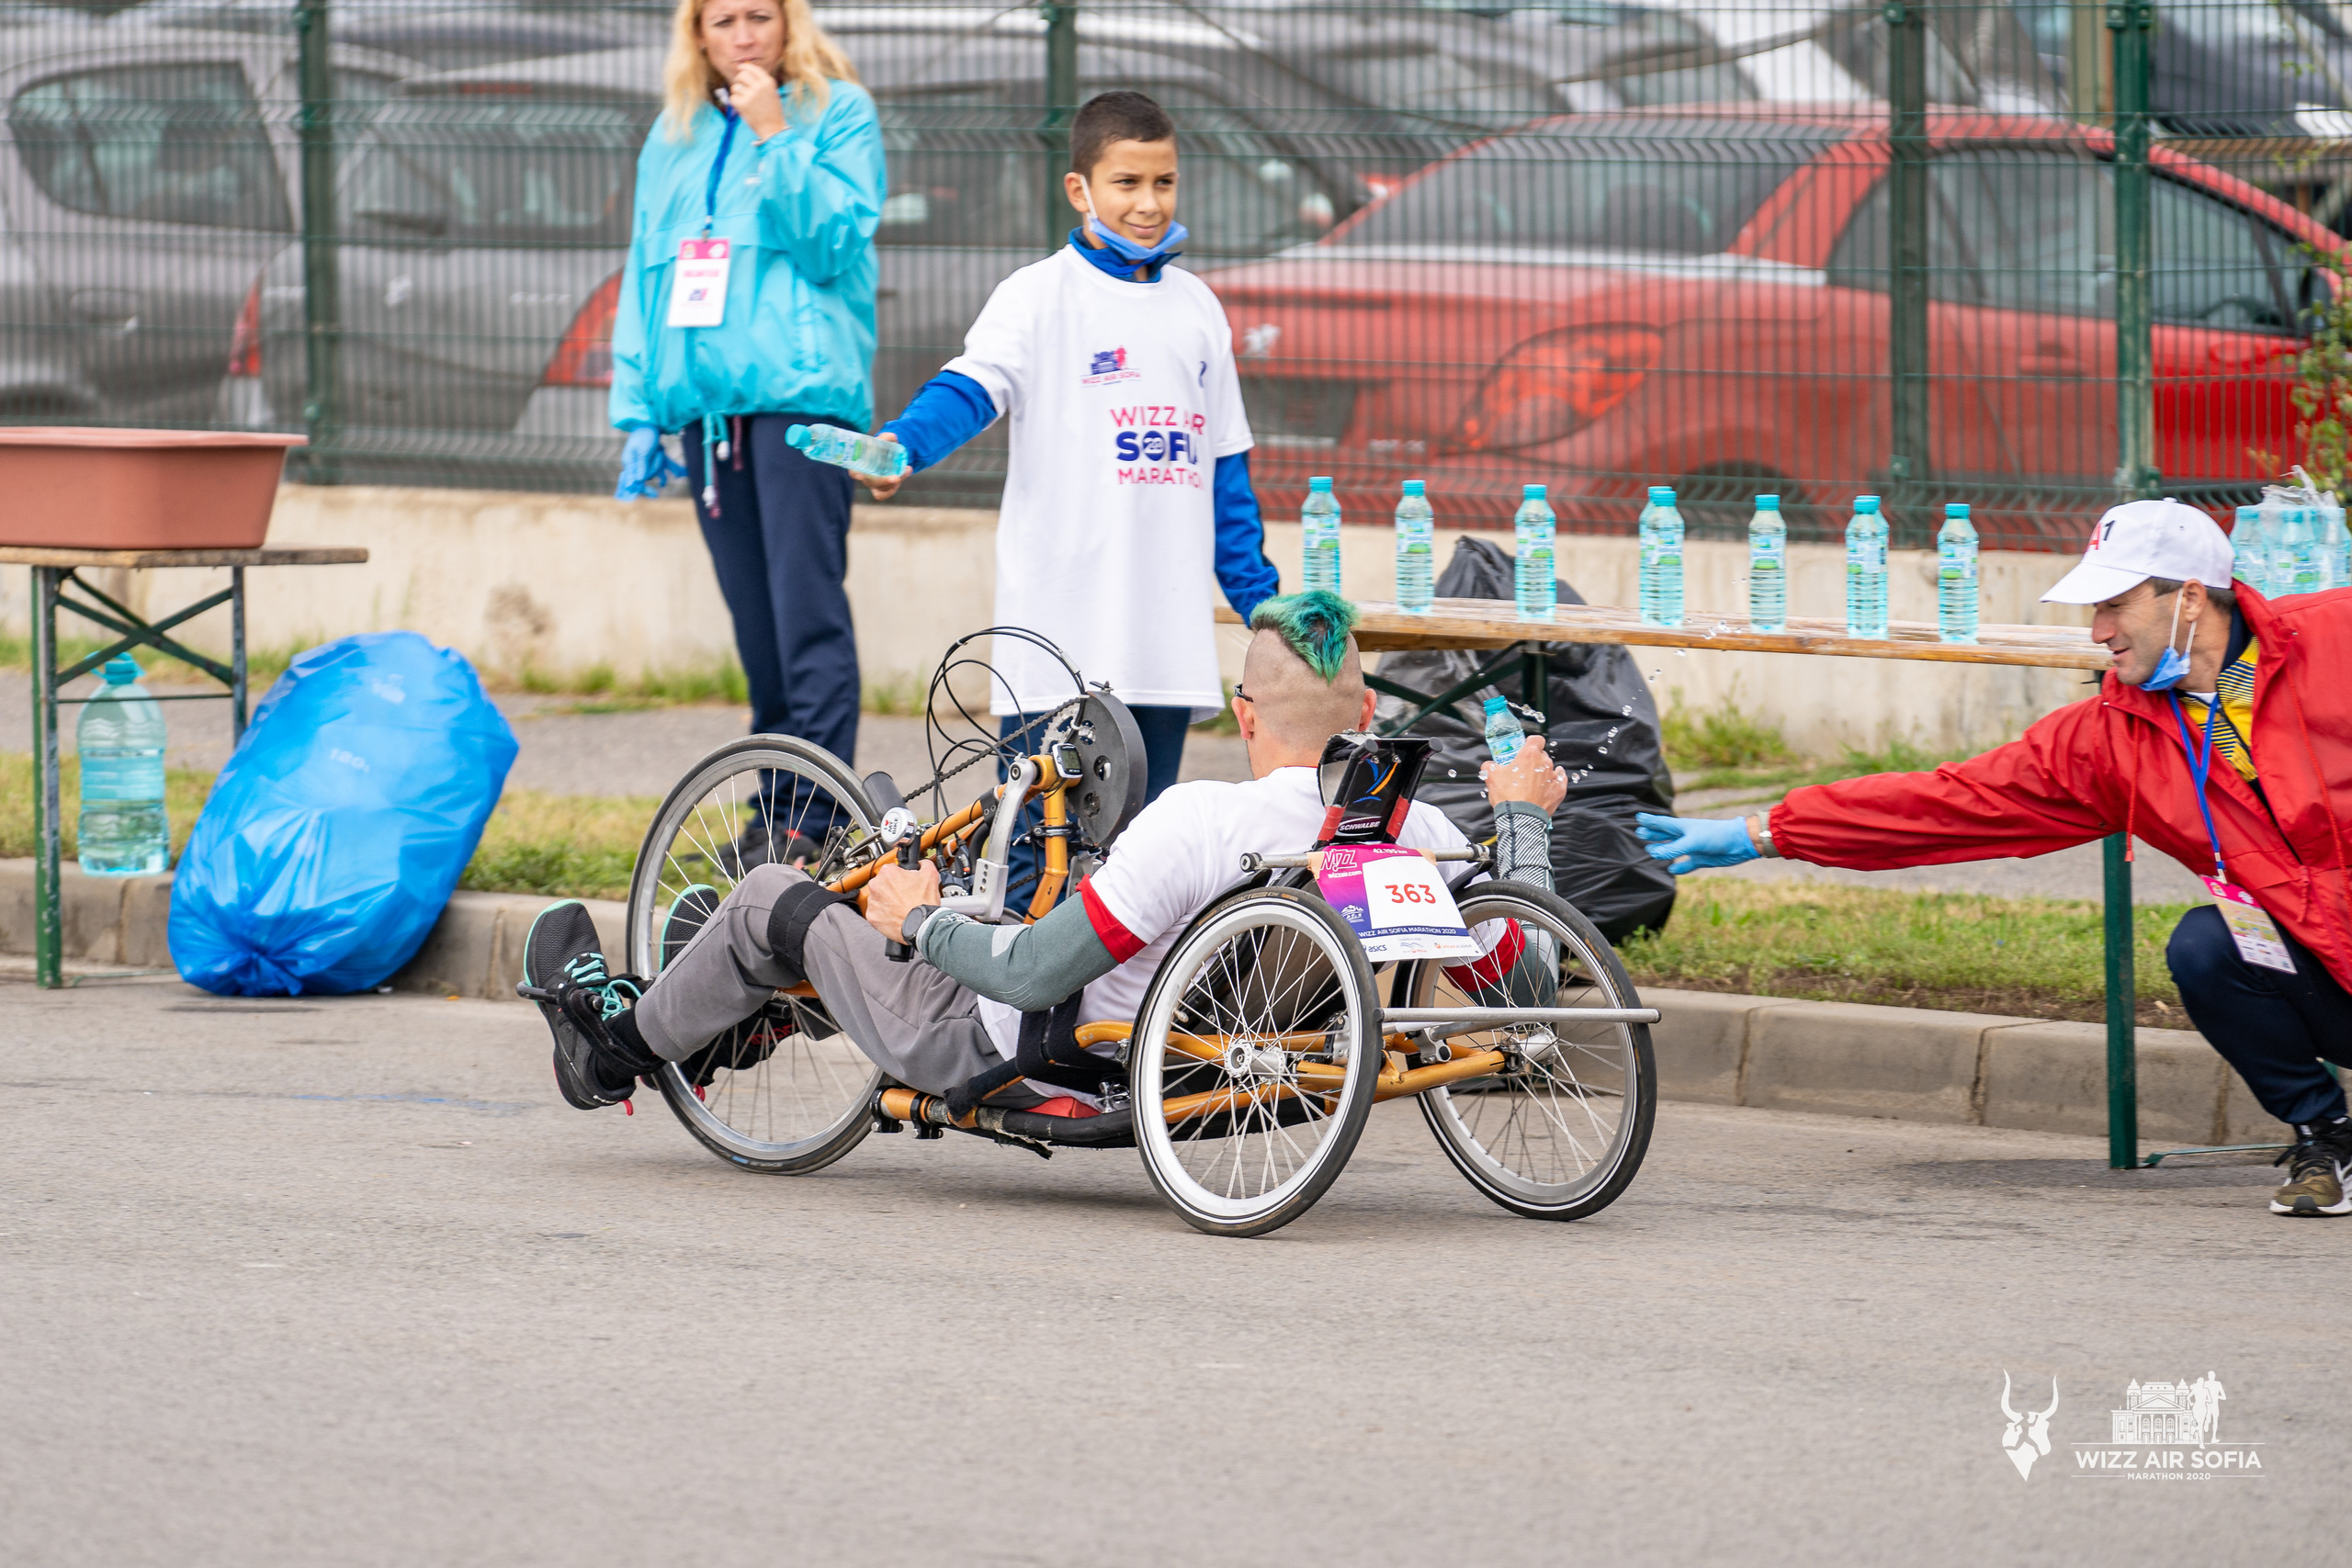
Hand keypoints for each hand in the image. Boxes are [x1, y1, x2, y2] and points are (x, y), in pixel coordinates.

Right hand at [614, 426, 684, 499]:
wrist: (650, 423)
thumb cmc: (644, 436)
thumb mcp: (642, 452)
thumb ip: (641, 467)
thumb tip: (638, 482)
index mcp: (630, 463)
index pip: (635, 481)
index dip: (643, 489)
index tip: (654, 495)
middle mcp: (637, 465)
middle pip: (648, 476)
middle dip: (656, 467)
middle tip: (658, 453)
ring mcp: (646, 462)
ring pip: (657, 472)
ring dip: (661, 463)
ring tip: (660, 451)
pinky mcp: (654, 459)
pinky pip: (663, 468)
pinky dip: (671, 469)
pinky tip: (680, 474)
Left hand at [729, 61, 786, 141]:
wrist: (773, 128)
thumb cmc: (772, 110)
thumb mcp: (771, 92)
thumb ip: (760, 81)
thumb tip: (745, 69)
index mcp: (767, 82)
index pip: (752, 68)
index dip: (744, 67)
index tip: (740, 68)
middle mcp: (759, 87)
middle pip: (741, 75)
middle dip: (738, 79)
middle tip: (740, 86)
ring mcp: (751, 95)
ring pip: (735, 87)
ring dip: (737, 93)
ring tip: (745, 100)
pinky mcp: (743, 105)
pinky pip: (732, 98)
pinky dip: (735, 102)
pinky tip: (743, 107)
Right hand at [857, 432, 904, 500]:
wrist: (888, 454)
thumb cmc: (881, 445)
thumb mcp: (884, 439)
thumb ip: (888, 437)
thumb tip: (893, 437)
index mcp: (860, 464)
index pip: (853, 471)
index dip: (855, 474)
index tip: (860, 476)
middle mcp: (863, 476)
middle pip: (870, 482)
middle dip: (883, 481)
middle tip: (896, 478)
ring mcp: (871, 484)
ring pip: (880, 489)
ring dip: (894, 482)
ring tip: (906, 469)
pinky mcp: (879, 490)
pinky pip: (883, 495)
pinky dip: (892, 489)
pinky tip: (901, 477)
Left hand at [863, 859, 939, 942]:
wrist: (921, 925)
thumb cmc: (923, 902)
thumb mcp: (931, 875)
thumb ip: (924, 864)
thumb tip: (921, 863)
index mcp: (888, 872)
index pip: (892, 869)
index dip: (901, 876)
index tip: (906, 883)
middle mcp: (876, 885)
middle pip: (883, 883)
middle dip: (893, 888)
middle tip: (905, 896)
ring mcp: (872, 901)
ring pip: (879, 898)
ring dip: (887, 901)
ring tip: (901, 907)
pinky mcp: (871, 916)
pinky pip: (876, 912)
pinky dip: (884, 914)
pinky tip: (895, 915)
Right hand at [1480, 735, 1567, 813]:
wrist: (1521, 818)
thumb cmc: (1507, 795)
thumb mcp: (1490, 776)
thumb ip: (1489, 765)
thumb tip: (1489, 765)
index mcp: (1529, 755)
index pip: (1536, 739)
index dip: (1530, 742)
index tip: (1524, 749)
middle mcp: (1544, 762)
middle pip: (1542, 755)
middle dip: (1534, 760)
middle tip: (1523, 770)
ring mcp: (1554, 776)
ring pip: (1550, 768)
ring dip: (1542, 772)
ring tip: (1532, 783)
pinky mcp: (1560, 790)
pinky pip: (1560, 780)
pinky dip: (1554, 782)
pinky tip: (1547, 785)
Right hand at [1634, 813, 1758, 874]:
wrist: (1739, 843)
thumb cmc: (1716, 835)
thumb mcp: (1692, 841)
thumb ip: (1673, 848)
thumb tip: (1654, 854)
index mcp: (1682, 827)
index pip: (1661, 823)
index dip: (1650, 821)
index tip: (1638, 817)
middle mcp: (1686, 836)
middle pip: (1665, 834)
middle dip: (1652, 834)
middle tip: (1640, 832)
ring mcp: (1693, 847)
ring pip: (1673, 849)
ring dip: (1662, 850)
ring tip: (1650, 850)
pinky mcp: (1701, 859)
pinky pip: (1686, 864)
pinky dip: (1679, 867)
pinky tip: (1673, 869)